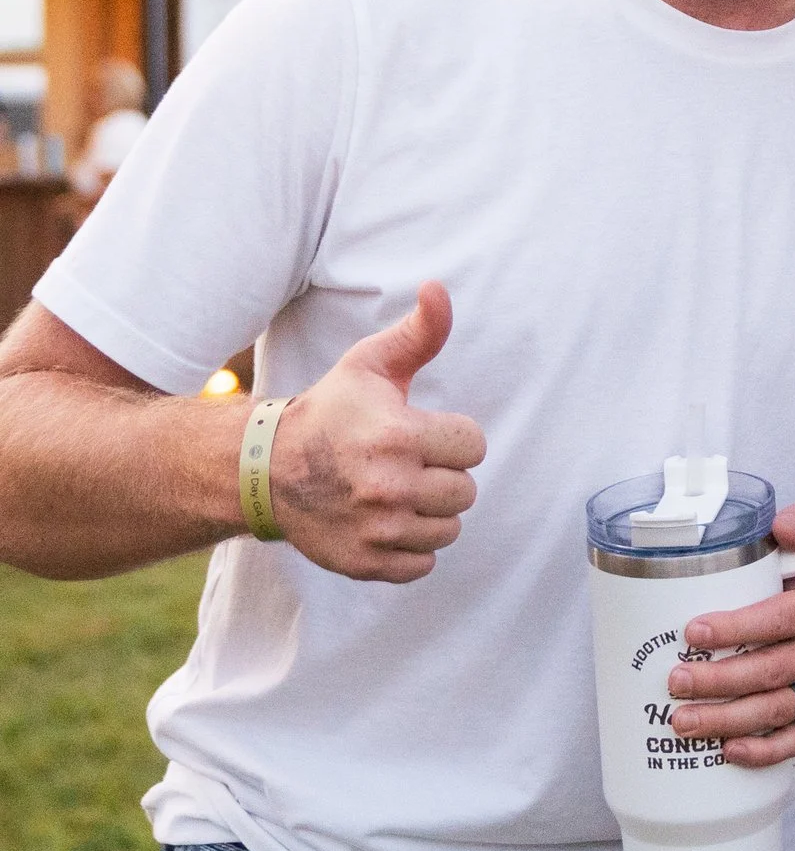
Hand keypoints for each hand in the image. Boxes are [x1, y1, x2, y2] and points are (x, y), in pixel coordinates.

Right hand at [270, 281, 485, 582]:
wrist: (264, 469)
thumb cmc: (332, 411)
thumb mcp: (370, 364)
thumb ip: (419, 332)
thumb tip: (439, 287)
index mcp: (399, 437)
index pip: (474, 446)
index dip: (452, 437)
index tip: (419, 432)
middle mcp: (389, 487)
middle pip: (465, 491)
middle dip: (442, 475)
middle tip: (405, 464)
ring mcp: (376, 530)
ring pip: (449, 529)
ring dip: (430, 512)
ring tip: (396, 491)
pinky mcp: (364, 563)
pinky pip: (423, 563)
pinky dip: (411, 547)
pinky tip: (386, 521)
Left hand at [668, 500, 794, 767]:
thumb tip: (783, 527)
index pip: (782, 618)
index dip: (737, 628)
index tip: (693, 632)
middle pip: (773, 671)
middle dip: (719, 681)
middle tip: (674, 682)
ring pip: (778, 710)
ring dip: (728, 720)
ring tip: (683, 721)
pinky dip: (764, 752)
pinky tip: (728, 751)